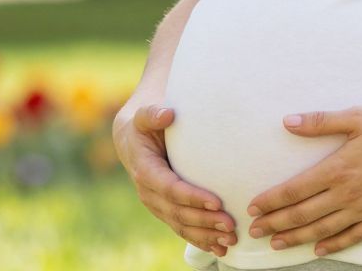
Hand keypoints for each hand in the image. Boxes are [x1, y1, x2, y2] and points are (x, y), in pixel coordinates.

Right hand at [114, 105, 237, 258]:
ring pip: (181, 225)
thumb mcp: (144, 116)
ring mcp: (156, 205)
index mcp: (145, 170)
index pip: (170, 188)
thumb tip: (168, 113)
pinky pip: (182, 229)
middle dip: (204, 221)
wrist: (130, 141)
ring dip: (205, 235)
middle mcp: (148, 192)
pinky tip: (219, 248)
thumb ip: (152, 113)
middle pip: (178, 212)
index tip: (216, 201)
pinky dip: (201, 240)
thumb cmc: (143, 125)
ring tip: (230, 239)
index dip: (192, 197)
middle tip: (231, 224)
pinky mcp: (164, 211)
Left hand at [244, 105, 361, 257]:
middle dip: (276, 223)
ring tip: (276, 243)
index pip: (295, 189)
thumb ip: (321, 121)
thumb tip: (288, 122)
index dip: (272, 200)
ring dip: (297, 237)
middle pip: (304, 214)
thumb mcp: (358, 117)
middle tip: (254, 231)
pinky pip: (354, 237)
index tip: (253, 207)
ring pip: (324, 229)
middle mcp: (349, 193)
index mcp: (339, 168)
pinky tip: (318, 249)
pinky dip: (334, 245)